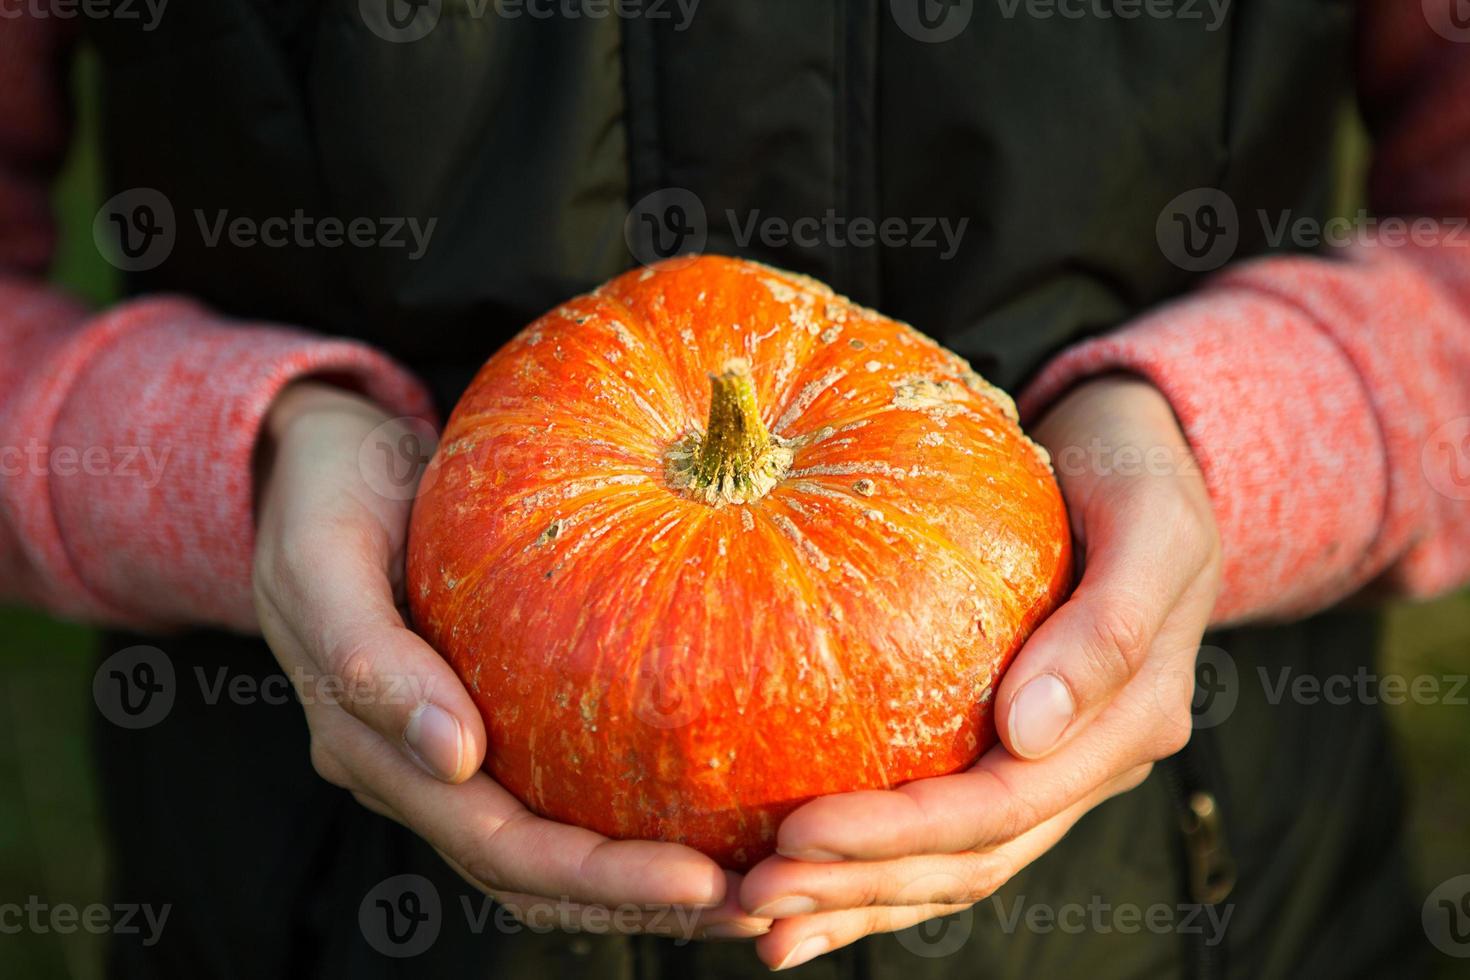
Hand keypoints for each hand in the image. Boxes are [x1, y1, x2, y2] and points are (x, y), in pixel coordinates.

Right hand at [251, 381, 768, 939]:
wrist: (317, 457)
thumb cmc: (323, 496)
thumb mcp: (325, 562)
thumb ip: (371, 662)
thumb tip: (454, 759)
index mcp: (370, 752)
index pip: (495, 847)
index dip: (597, 876)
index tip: (699, 880)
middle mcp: (417, 771)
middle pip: (538, 874)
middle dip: (643, 899)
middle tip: (756, 906)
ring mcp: (452, 749)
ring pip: (554, 849)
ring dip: (646, 882)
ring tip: (753, 891)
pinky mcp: (492, 711)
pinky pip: (563, 784)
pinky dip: (631, 818)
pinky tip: (709, 815)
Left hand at [739, 376, 1222, 968]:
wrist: (1141, 460)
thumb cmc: (1138, 473)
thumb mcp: (1150, 524)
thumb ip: (1108, 629)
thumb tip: (1025, 735)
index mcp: (1128, 723)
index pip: (1005, 805)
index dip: (902, 832)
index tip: (799, 831)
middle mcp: (1090, 762)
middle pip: (971, 859)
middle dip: (862, 885)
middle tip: (755, 898)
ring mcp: (1053, 766)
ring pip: (955, 865)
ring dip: (861, 900)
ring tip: (765, 918)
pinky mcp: (1012, 752)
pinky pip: (945, 828)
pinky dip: (879, 869)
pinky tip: (807, 888)